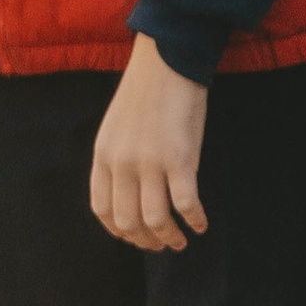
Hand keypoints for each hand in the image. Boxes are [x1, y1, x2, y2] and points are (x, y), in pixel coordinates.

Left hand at [90, 37, 209, 251]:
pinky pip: (185, 203)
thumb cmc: (147, 90)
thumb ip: (118, 157)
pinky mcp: (180, 159)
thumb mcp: (117, 126)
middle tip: (161, 245)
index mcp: (103, 156)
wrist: (168, 60)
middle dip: (145, 240)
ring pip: (155, 219)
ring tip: (181, 241)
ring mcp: (150, 162)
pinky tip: (202, 224)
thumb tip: (131, 190)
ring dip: (169, 237)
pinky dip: (194, 219)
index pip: (103, 209)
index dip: (119, 231)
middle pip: (128, 220)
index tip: (134, 237)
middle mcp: (122, 164)